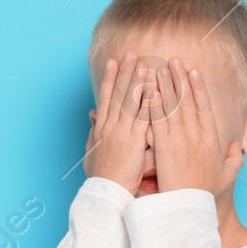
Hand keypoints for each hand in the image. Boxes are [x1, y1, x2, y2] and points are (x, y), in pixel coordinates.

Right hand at [82, 53, 150, 193]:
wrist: (106, 193)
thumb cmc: (102, 177)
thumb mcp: (92, 152)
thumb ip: (95, 132)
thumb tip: (93, 117)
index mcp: (102, 129)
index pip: (106, 97)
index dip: (109, 78)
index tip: (113, 62)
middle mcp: (110, 127)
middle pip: (118, 94)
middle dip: (124, 72)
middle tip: (130, 54)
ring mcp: (122, 132)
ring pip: (130, 102)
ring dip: (137, 81)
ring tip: (143, 63)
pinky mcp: (134, 141)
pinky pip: (143, 117)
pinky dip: (148, 102)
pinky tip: (154, 88)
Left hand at [147, 60, 243, 196]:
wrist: (188, 207)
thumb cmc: (205, 194)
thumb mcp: (227, 176)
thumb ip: (233, 159)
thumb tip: (236, 146)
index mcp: (211, 139)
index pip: (204, 107)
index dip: (198, 88)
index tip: (194, 71)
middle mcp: (196, 136)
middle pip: (186, 101)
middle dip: (179, 78)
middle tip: (173, 60)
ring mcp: (179, 140)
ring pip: (171, 107)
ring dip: (165, 85)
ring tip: (159, 67)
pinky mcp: (163, 148)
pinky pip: (157, 121)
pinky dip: (153, 105)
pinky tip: (148, 90)